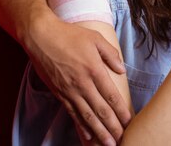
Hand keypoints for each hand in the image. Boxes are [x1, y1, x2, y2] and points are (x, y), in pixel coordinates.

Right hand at [25, 17, 131, 144]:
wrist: (41, 36)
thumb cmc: (69, 34)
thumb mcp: (95, 38)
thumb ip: (111, 54)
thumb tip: (122, 70)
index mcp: (94, 70)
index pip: (111, 95)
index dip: (120, 111)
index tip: (129, 121)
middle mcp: (82, 84)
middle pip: (100, 110)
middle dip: (112, 127)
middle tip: (122, 139)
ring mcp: (69, 90)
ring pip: (86, 116)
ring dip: (98, 132)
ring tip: (108, 143)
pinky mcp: (59, 93)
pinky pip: (72, 114)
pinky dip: (81, 126)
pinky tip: (87, 136)